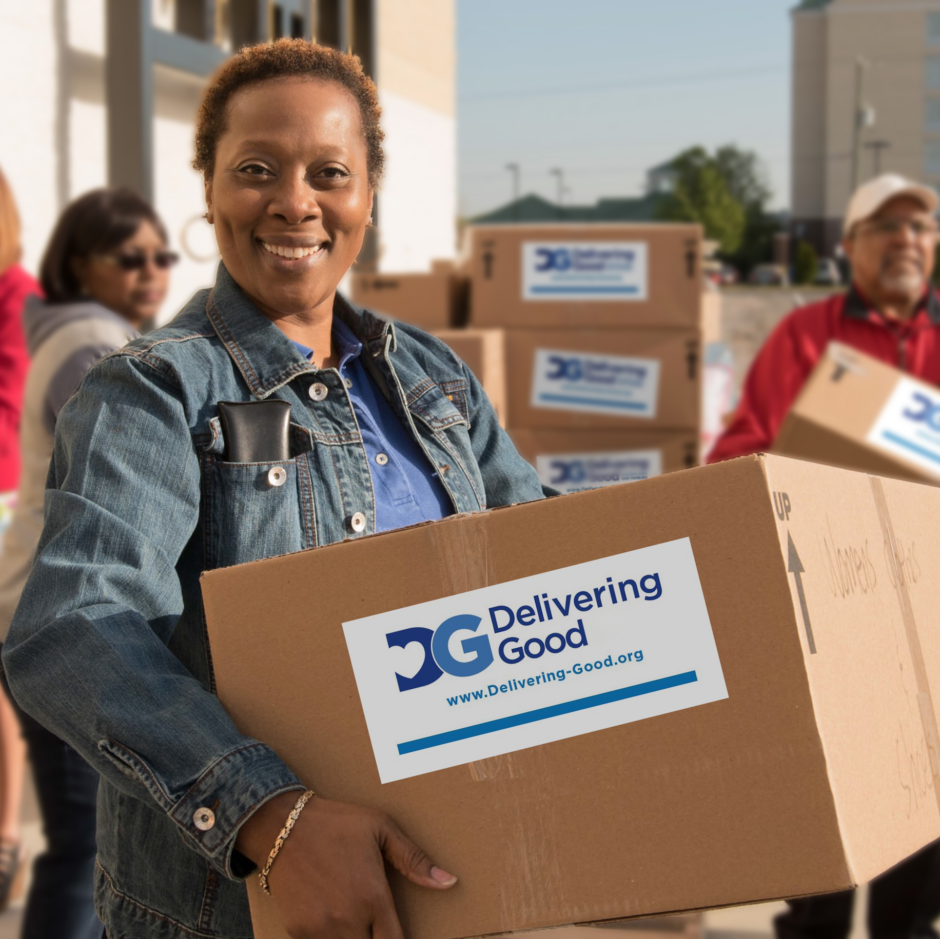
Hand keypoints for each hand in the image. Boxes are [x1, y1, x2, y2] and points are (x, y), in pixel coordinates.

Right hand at [236, 792, 456, 938]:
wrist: (282, 825)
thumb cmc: (337, 823)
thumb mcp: (381, 828)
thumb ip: (414, 860)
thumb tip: (449, 882)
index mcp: (373, 897)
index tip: (395, 930)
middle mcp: (348, 920)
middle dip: (375, 936)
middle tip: (374, 916)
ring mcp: (321, 929)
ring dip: (353, 936)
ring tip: (353, 912)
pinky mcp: (298, 931)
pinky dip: (329, 935)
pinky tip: (329, 912)